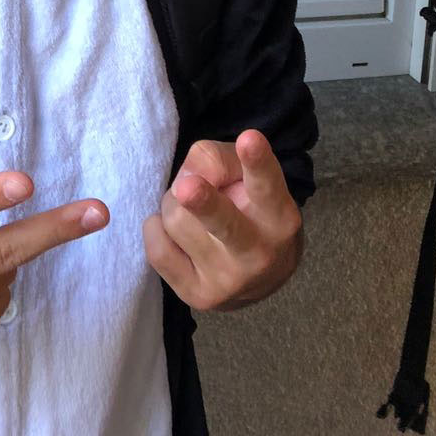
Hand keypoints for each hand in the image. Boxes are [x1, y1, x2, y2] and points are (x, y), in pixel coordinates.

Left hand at [142, 131, 301, 311]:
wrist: (259, 277)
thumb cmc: (248, 208)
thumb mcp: (244, 176)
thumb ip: (219, 161)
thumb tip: (189, 177)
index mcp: (278, 217)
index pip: (266, 184)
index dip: (256, 162)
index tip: (250, 138)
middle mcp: (258, 253)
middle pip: (224, 223)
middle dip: (204, 204)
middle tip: (187, 187)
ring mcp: (227, 281)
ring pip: (176, 220)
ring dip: (174, 203)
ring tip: (190, 207)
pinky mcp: (198, 297)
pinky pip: (158, 249)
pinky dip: (157, 229)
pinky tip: (176, 231)